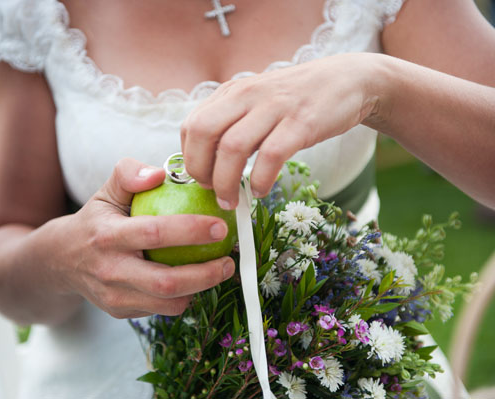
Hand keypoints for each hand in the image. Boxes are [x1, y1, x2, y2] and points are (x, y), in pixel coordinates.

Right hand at [56, 158, 235, 318]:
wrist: (60, 261)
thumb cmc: (94, 221)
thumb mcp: (105, 192)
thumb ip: (128, 174)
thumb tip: (159, 173)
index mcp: (106, 236)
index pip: (154, 233)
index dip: (191, 230)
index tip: (220, 226)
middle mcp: (109, 270)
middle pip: (166, 282)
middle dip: (206, 274)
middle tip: (229, 260)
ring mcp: (114, 297)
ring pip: (168, 303)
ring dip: (201, 289)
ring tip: (220, 270)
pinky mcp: (120, 312)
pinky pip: (161, 310)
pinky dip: (184, 297)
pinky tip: (196, 280)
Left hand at [181, 53, 381, 208]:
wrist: (347, 80)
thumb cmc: (295, 101)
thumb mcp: (256, 103)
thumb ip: (232, 125)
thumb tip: (209, 165)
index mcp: (231, 92)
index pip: (192, 125)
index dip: (190, 157)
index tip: (202, 178)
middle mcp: (247, 95)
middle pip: (203, 132)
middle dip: (200, 170)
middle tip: (212, 192)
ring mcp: (273, 107)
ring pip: (232, 147)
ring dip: (226, 182)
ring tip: (232, 201)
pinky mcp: (301, 122)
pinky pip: (270, 156)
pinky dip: (260, 180)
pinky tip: (261, 190)